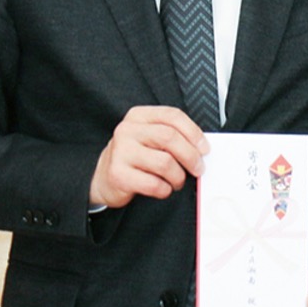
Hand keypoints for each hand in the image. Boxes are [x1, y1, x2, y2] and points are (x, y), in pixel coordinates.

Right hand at [89, 105, 208, 208]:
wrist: (103, 178)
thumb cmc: (134, 157)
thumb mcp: (149, 138)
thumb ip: (172, 136)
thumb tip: (202, 149)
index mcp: (138, 116)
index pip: (172, 116)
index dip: (194, 132)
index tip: (205, 148)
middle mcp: (127, 130)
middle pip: (170, 138)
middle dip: (191, 156)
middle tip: (198, 168)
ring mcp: (121, 151)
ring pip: (165, 163)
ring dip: (178, 176)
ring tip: (177, 181)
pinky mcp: (118, 174)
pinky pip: (154, 184)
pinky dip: (165, 189)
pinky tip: (163, 188)